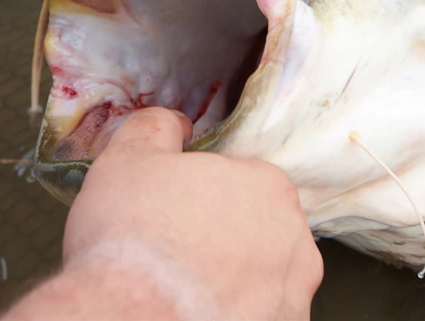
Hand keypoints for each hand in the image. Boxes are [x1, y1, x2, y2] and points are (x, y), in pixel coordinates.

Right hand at [3, 108, 322, 319]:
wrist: (131, 319)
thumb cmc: (133, 240)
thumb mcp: (129, 157)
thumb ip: (157, 127)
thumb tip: (174, 124)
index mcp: (268, 187)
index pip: (240, 180)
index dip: (201, 194)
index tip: (173, 212)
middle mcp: (295, 241)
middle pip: (256, 228)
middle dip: (221, 235)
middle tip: (174, 248)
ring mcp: (293, 295)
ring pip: (261, 277)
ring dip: (231, 277)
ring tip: (182, 284)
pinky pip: (257, 314)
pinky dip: (232, 312)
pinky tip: (195, 309)